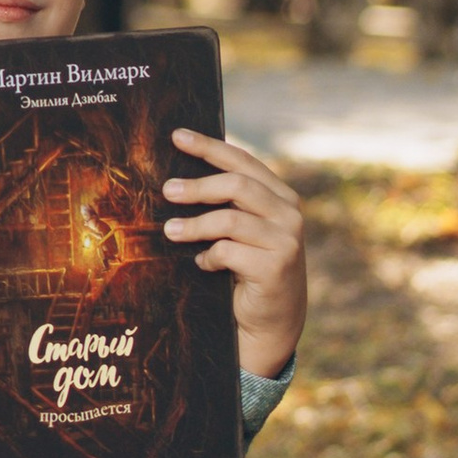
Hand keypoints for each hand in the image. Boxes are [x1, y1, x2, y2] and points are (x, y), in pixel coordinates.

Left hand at [164, 129, 307, 378]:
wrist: (272, 322)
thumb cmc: (250, 267)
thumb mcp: (245, 228)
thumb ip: (230, 202)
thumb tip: (180, 172)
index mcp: (282, 196)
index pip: (243, 161)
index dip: (209, 147)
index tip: (177, 136)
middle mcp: (290, 214)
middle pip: (237, 186)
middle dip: (197, 186)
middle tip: (167, 190)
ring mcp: (286, 241)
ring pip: (228, 220)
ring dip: (194, 225)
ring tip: (170, 231)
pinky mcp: (275, 268)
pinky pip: (228, 252)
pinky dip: (208, 257)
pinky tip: (202, 264)